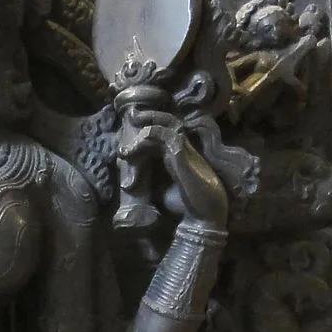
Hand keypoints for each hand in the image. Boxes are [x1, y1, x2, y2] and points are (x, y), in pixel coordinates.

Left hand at [121, 105, 227, 229]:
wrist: (203, 217)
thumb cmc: (185, 204)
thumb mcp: (161, 190)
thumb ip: (149, 181)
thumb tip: (127, 181)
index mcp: (177, 155)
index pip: (163, 133)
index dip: (146, 130)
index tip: (130, 132)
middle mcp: (182, 149)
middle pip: (167, 122)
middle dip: (149, 116)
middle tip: (132, 114)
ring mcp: (185, 151)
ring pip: (168, 125)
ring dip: (148, 123)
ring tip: (131, 127)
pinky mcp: (184, 157)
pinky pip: (170, 136)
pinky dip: (153, 133)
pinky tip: (139, 142)